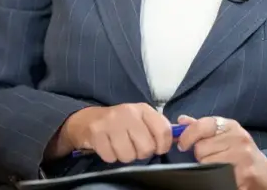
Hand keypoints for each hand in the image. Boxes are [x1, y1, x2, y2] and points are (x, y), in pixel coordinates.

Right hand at [60, 104, 174, 163]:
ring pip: (128, 155)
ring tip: (120, 146)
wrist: (88, 120)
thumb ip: (158, 127)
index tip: (158, 149)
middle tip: (134, 147)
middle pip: (146, 147)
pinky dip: (111, 156)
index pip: (163, 130)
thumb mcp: (140, 119)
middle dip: (141, 153)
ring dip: (125, 156)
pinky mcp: (96, 133)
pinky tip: (108, 147)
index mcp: (142, 109)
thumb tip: (178, 137)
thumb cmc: (120, 122)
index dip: (163, 146)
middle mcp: (128, 112)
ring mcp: (111, 122)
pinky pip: (111, 157)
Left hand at [175, 115, 266, 189]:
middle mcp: (238, 139)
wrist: (264, 173)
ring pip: (206, 163)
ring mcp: (242, 158)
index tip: (183, 144)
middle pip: (201, 148)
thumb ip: (202, 127)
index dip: (188, 136)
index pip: (202, 125)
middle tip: (211, 157)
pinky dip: (215, 177)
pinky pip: (215, 176)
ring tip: (218, 166)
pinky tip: (222, 175)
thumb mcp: (224, 134)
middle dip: (201, 155)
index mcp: (231, 126)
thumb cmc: (240, 152)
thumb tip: (181, 121)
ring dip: (207, 167)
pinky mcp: (243, 176)